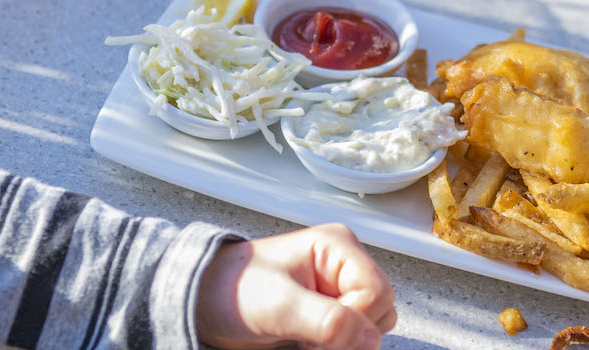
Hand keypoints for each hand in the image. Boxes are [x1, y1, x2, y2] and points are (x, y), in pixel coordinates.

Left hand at [196, 223, 396, 349]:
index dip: (355, 319)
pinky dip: (336, 348)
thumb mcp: (278, 305)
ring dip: (343, 344)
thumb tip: (369, 338)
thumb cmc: (234, 289)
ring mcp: (339, 291)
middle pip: (381, 311)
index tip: (316, 331)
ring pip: (372, 329)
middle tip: (307, 335)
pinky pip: (354, 339)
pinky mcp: (332, 314)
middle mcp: (345, 267)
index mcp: (338, 247)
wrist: (207, 304)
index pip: (378, 292)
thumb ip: (326, 321)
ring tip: (304, 338)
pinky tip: (306, 343)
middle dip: (350, 334)